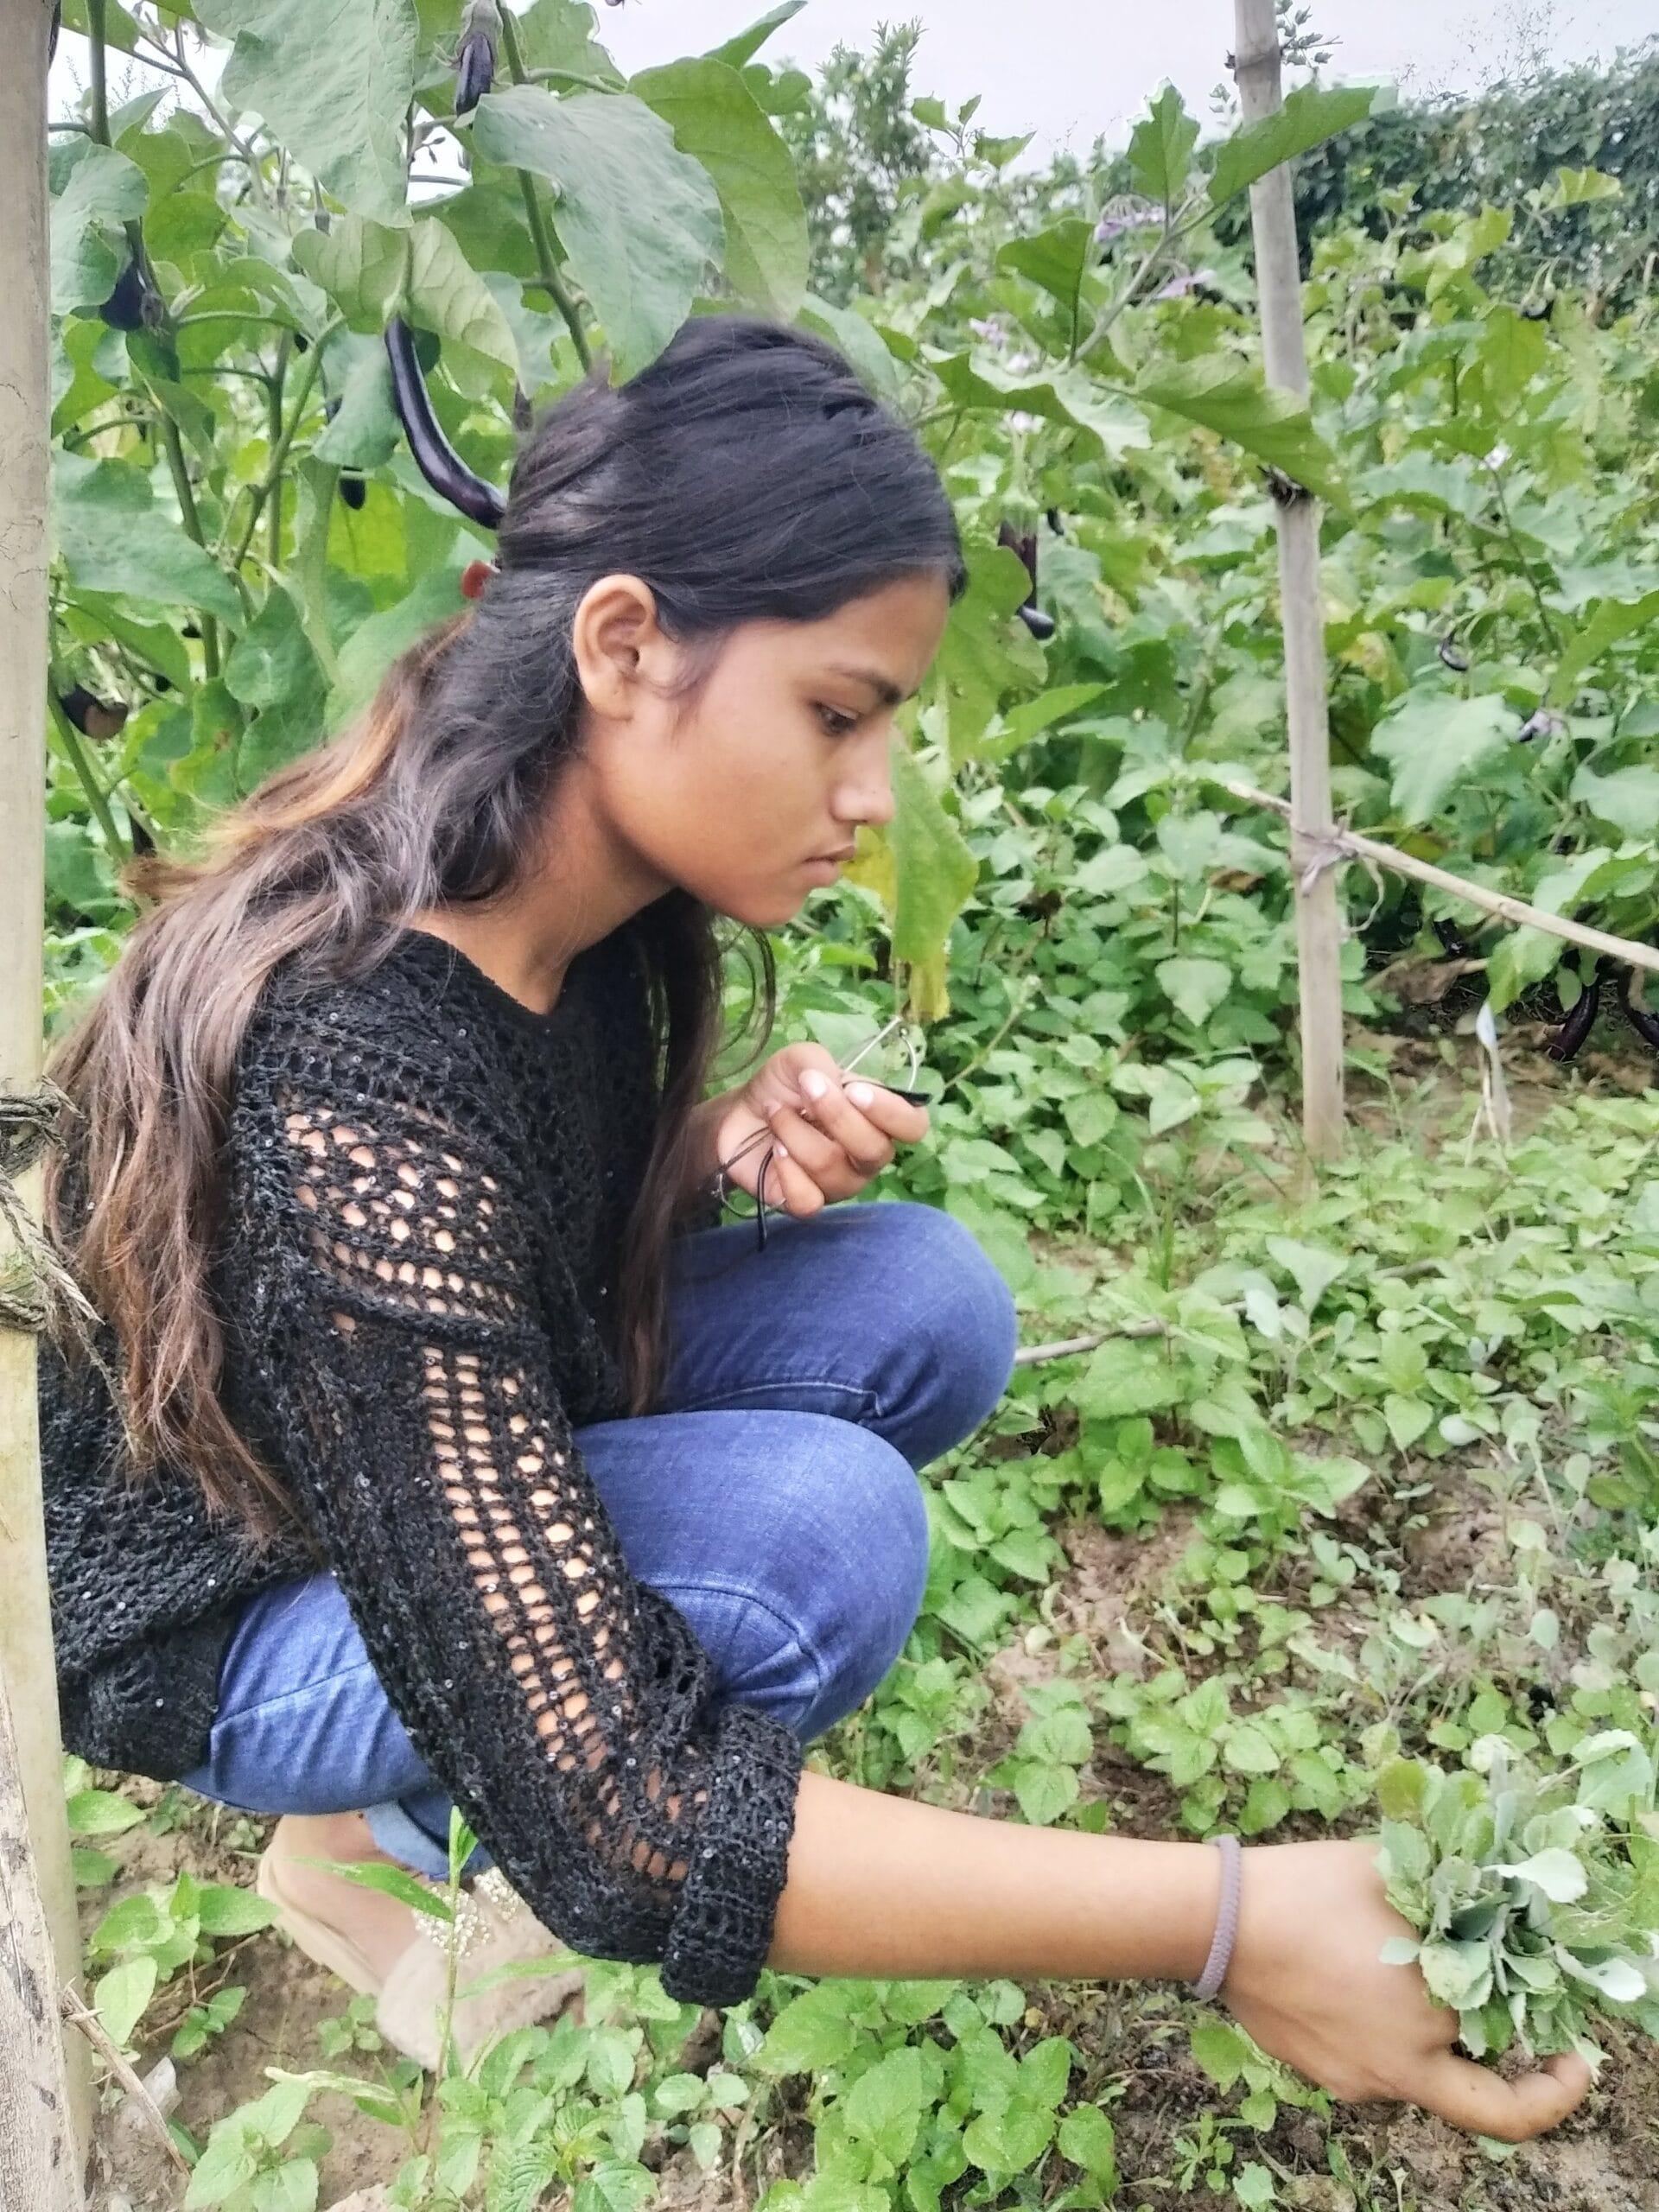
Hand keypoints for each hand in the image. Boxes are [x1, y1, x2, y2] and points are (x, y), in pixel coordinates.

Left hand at [712, 1041, 930, 1217]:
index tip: (854, 1091)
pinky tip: (775, 1150)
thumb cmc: (781, 1087)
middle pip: (876, 1151)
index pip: (913, 1126)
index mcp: (877, 1118)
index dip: (891, 1112)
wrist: (738, 1113)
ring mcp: (840, 1183)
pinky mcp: (807, 1202)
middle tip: (805, 1089)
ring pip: (834, 1169)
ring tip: (775, 1113)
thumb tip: (835, 1085)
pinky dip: (786, 1170)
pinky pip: (809, 1199)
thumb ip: (820, 1063)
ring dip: (796, 1133)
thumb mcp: (798, 1059)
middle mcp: (866, 1155)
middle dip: (836, 1116)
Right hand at [1223, 1838, 1592, 2140]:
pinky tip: (1368, 1983)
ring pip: (1422, 2075)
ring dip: (1442, 2042)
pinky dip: (1392, 2034)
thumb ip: (1453, 1891)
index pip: (1514, 2081)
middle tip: (1538, 2054)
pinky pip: (1376, 2063)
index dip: (1558, 2081)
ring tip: (1428, 1982)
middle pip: (1478, 2104)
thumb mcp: (1394, 1872)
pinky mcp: (1320, 2071)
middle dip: (1522, 2088)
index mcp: (1428, 2025)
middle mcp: (1398, 2071)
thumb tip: (1497, 1895)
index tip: (1576, 2058)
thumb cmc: (1310, 1890)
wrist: (1218, 1920)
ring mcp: (1354, 2079)